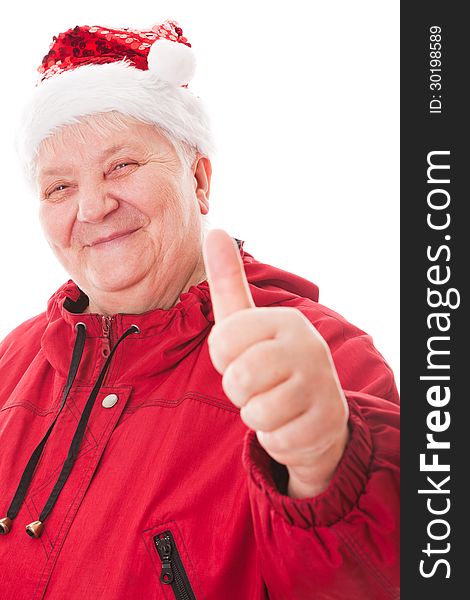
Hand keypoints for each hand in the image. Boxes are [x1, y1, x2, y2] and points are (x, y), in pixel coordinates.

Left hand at [202, 230, 349, 498]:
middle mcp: (307, 347)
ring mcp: (321, 385)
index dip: (223, 358)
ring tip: (274, 402)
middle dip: (239, 390)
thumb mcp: (247, 323)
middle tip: (258, 384)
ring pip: (256, 412)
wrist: (314, 411)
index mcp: (284, 321)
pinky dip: (274, 437)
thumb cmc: (270, 362)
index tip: (242, 356)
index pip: (222, 342)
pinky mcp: (327, 423)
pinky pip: (275, 439)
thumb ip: (229, 281)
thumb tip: (215, 230)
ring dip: (256, 415)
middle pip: (238, 379)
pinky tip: (290, 422)